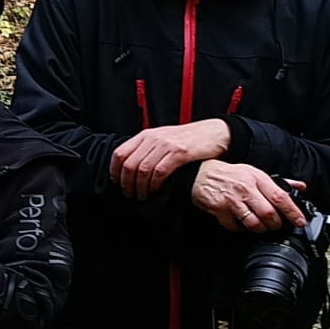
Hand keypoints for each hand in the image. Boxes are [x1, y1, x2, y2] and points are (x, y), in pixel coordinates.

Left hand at [111, 118, 229, 198]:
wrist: (214, 133)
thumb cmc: (188, 139)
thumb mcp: (163, 139)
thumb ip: (147, 149)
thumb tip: (130, 169)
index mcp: (146, 135)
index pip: (120, 154)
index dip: (115, 171)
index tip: (117, 183)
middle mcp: (153, 139)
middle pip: (129, 165)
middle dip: (127, 184)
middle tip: (130, 195)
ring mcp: (166, 145)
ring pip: (142, 170)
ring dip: (140, 187)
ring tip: (142, 196)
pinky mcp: (180, 153)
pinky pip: (160, 171)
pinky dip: (155, 184)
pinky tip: (156, 190)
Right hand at [191, 160, 306, 233]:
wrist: (201, 174)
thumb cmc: (230, 175)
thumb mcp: (255, 173)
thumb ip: (278, 182)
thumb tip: (300, 186)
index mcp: (257, 179)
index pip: (280, 197)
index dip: (292, 211)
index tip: (300, 221)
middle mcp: (246, 189)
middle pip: (268, 214)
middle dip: (276, 224)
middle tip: (276, 225)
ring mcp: (232, 200)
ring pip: (253, 223)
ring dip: (261, 228)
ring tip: (261, 226)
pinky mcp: (220, 210)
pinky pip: (235, 226)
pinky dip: (240, 228)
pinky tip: (241, 223)